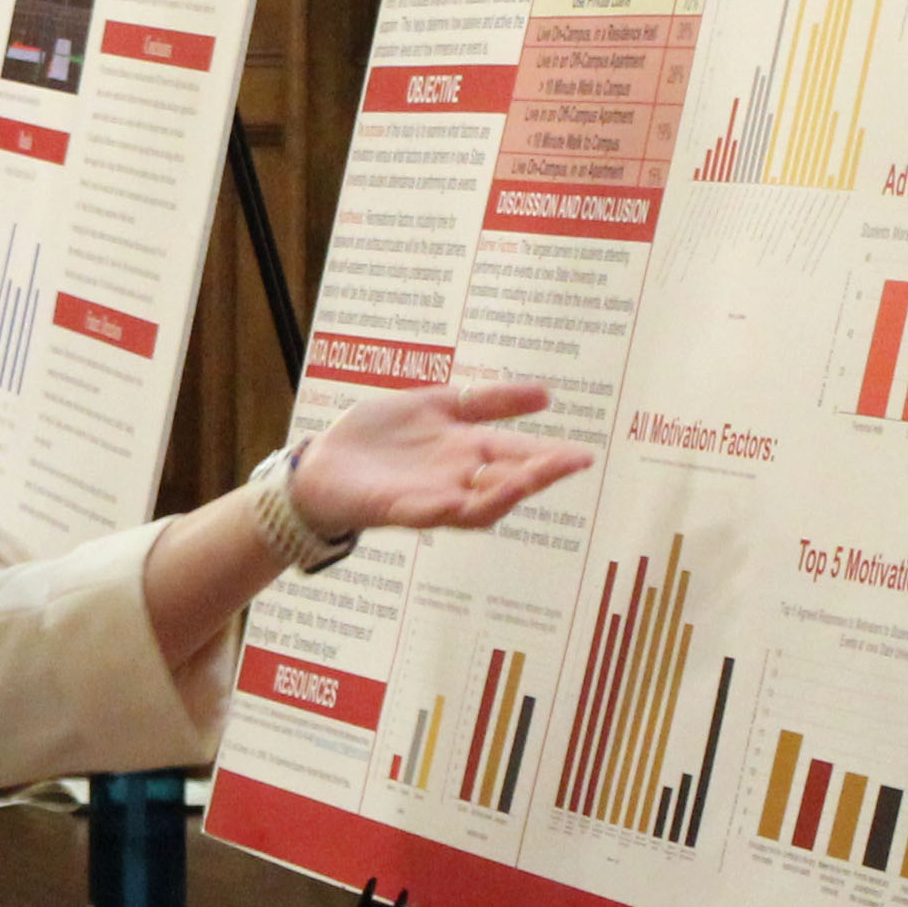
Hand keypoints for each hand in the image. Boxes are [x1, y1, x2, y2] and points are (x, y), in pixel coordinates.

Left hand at [286, 376, 593, 534]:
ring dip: (501, 494)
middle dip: (538, 474)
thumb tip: (547, 394)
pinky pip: (426, 513)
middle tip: (571, 463)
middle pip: (506, 481)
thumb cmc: (379, 438)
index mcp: (467, 451)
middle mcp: (456, 478)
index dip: (551, 457)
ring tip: (526, 480)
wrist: (323, 463)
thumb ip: (488, 401)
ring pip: (476, 505)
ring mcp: (429, 496)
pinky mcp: (395, 508)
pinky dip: (444, 508)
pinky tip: (459, 499)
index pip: (518, 454)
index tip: (584, 455)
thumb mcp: (438, 405)